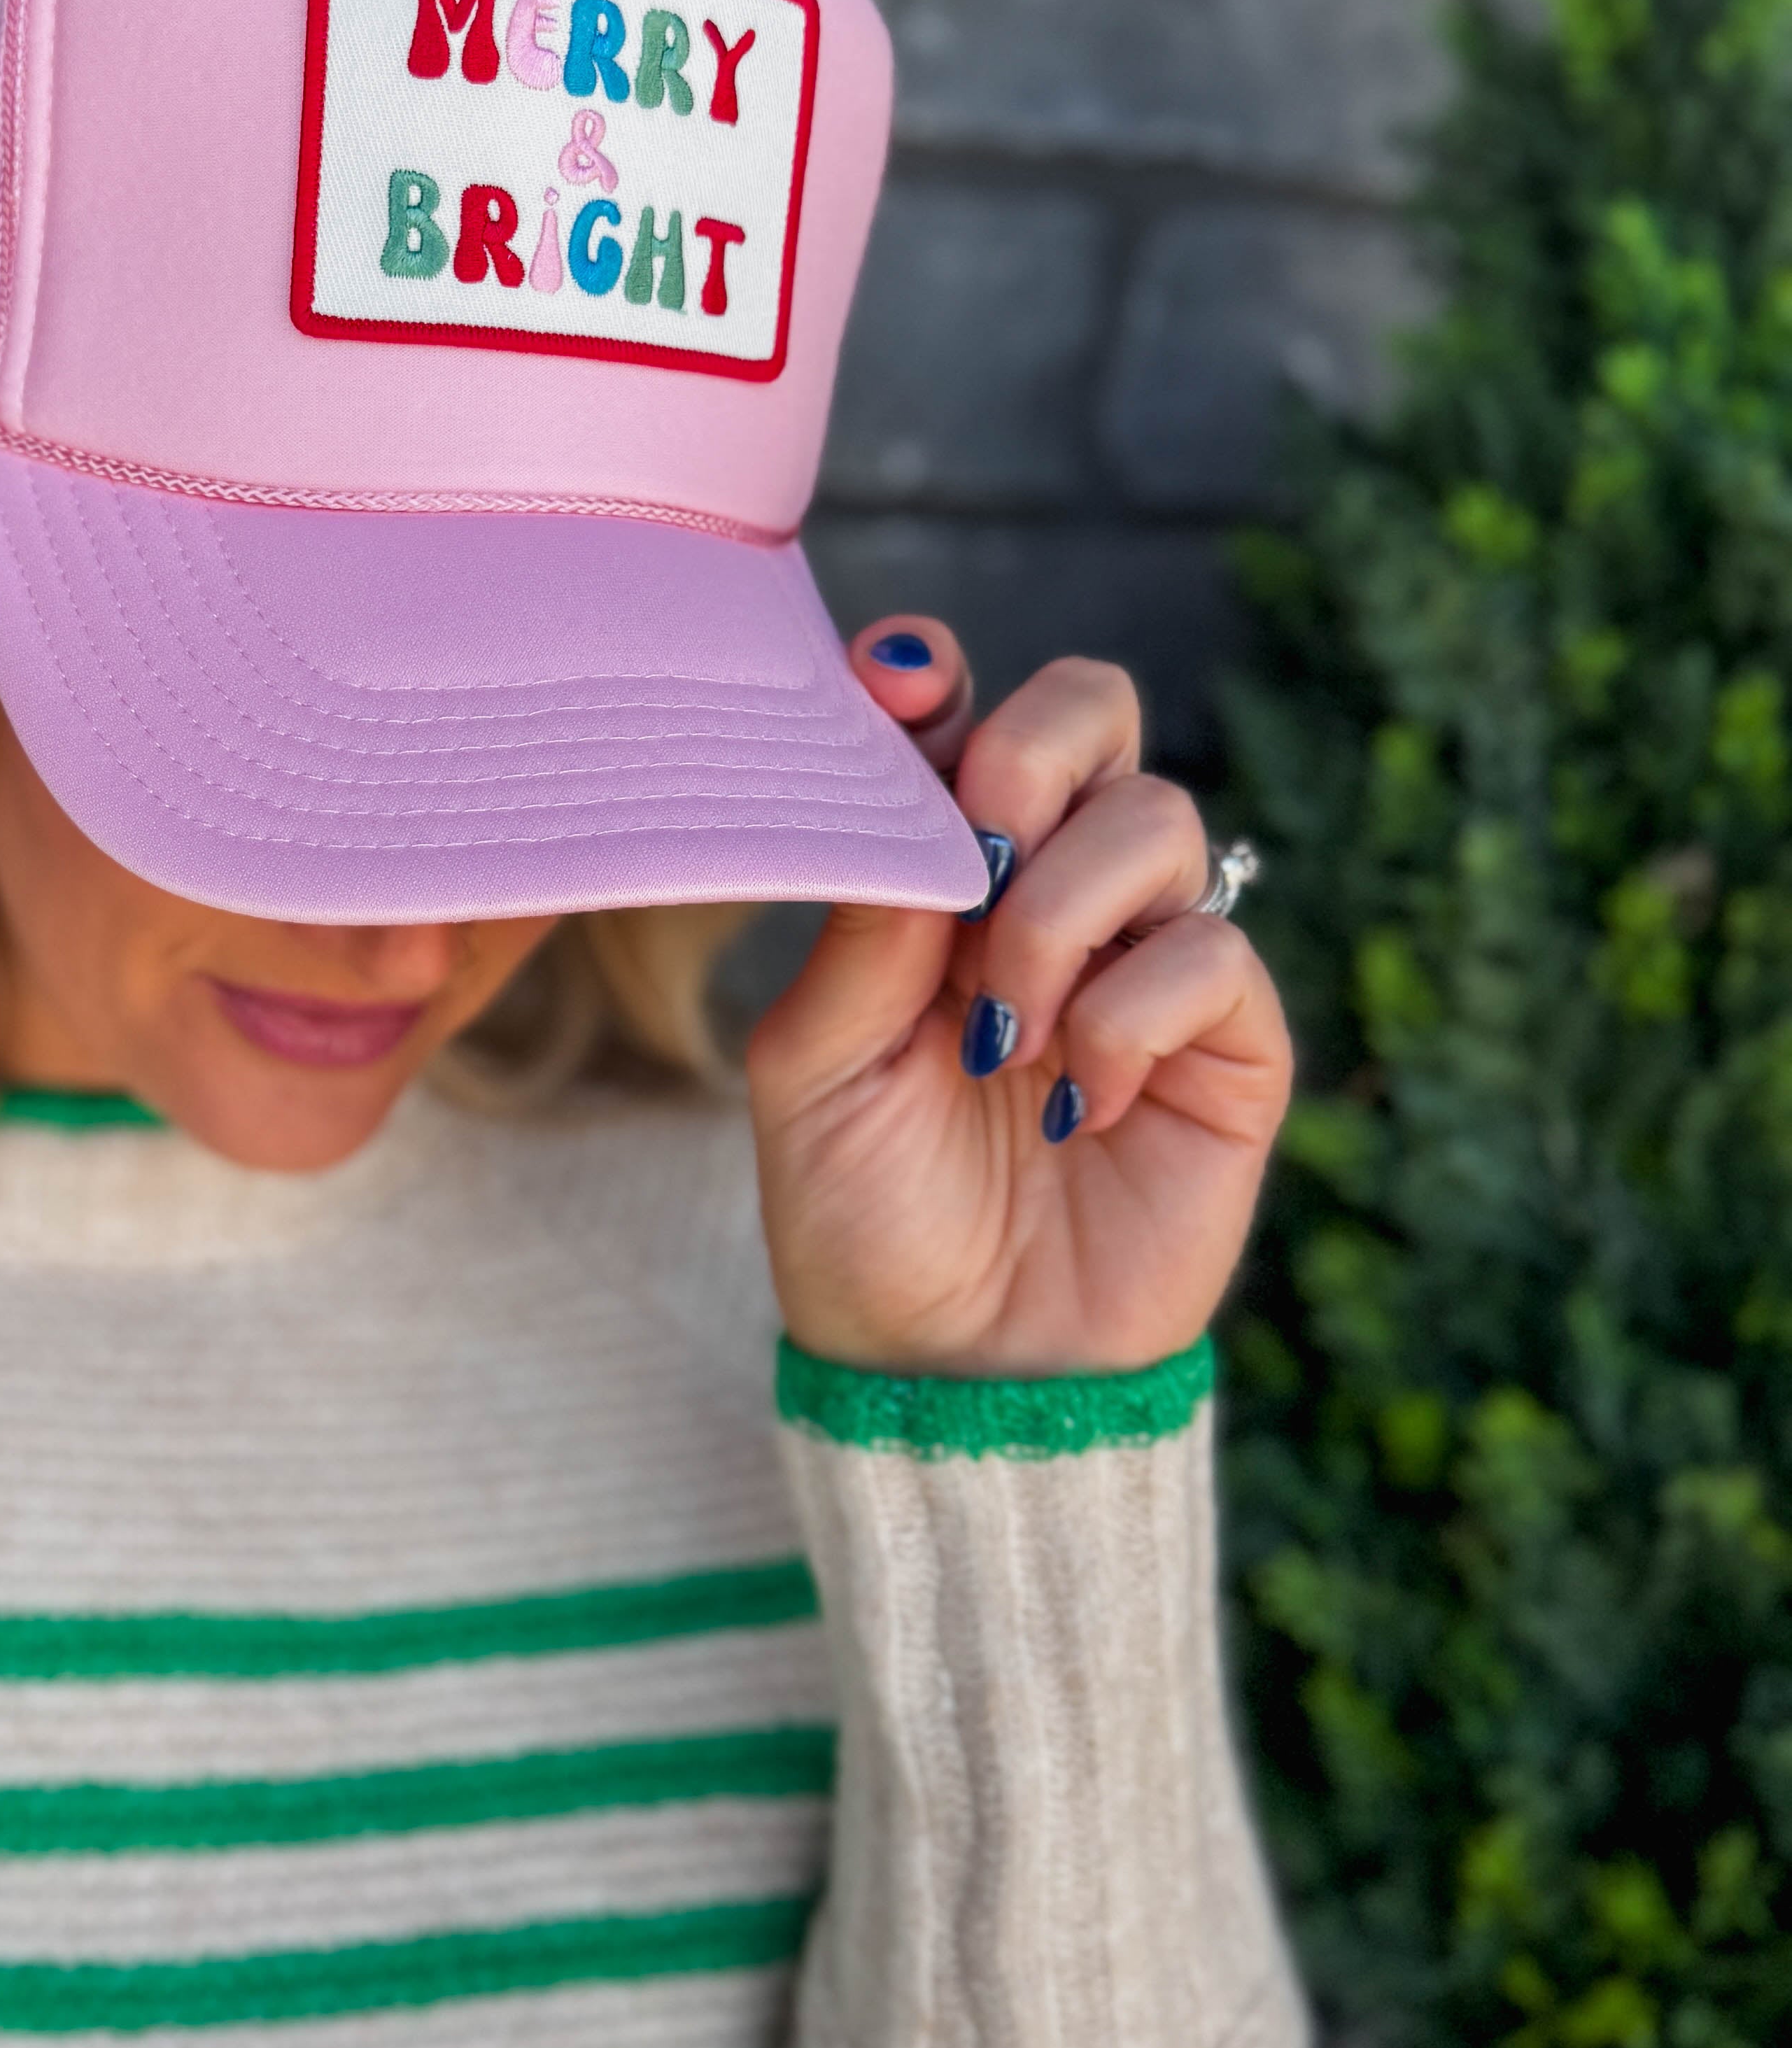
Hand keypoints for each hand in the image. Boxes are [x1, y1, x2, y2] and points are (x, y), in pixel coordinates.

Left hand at [746, 620, 1291, 1378]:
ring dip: (1063, 916)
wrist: (950, 1370)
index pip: (960, 716)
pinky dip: (1132, 1015)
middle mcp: (1049, 894)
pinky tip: (1078, 1101)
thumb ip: (867, 918)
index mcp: (938, 878)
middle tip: (977, 850)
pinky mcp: (1229, 1044)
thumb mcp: (817, 1066)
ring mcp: (1146, 959)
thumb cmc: (864, 1217)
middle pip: (1092, 713)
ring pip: (1155, 821)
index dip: (935, 677)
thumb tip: (915, 766)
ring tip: (1003, 1038)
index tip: (897, 686)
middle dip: (1031, 754)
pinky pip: (1211, 952)